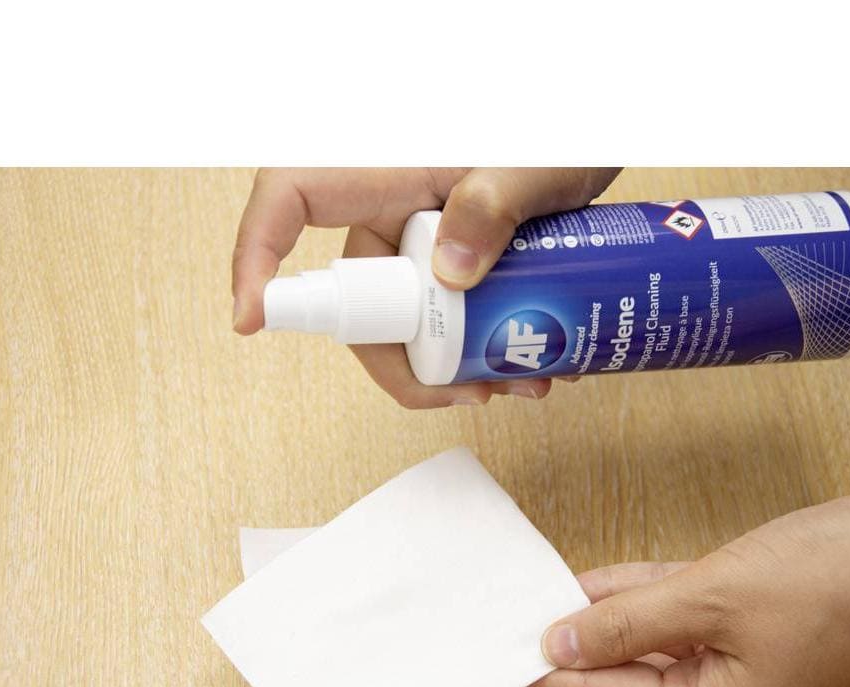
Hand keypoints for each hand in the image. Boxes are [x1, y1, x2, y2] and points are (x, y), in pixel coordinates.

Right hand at [231, 168, 620, 407]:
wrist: (600, 135)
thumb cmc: (563, 131)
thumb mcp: (537, 165)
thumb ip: (494, 203)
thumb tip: (450, 274)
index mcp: (387, 166)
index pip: (290, 197)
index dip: (256, 256)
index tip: (249, 319)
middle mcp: (393, 205)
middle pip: (356, 296)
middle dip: (401, 361)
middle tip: (462, 392)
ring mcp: (422, 237)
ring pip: (406, 319)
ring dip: (450, 368)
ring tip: (516, 384)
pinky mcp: (453, 259)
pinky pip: (444, 316)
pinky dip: (476, 351)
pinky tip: (528, 366)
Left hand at [524, 476, 849, 686]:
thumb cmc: (842, 581)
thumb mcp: (714, 596)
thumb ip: (630, 620)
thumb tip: (563, 643)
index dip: (547, 676)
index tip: (493, 660)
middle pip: (627, 675)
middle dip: (570, 644)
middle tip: (503, 618)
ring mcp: (749, 664)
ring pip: (654, 640)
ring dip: (604, 615)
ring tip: (537, 593)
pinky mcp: (763, 622)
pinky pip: (686, 614)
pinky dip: (647, 595)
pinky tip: (598, 579)